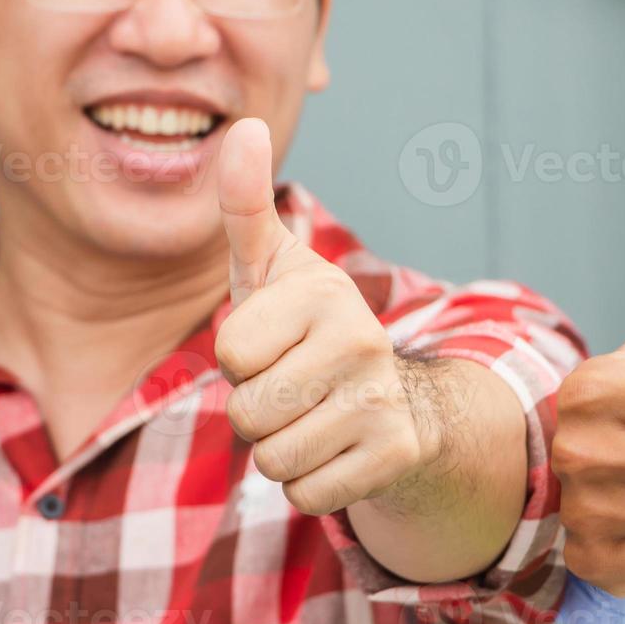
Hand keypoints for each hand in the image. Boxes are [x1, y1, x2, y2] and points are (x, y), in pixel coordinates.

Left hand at [214, 119, 436, 516]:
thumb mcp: (271, 268)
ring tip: (312, 414)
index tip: (272, 342)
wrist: (393, 395)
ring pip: (273, 461)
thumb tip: (244, 127)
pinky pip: (306, 496)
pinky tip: (336, 448)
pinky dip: (310, 483)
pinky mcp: (395, 456)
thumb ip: (245, 204)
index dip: (238, 359)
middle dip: (256, 410)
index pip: (229, 356)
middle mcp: (361, 342)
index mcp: (322, 292)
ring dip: (280, 449)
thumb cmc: (305, 326)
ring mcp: (383, 402)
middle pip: (248, 414)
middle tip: (292, 384)